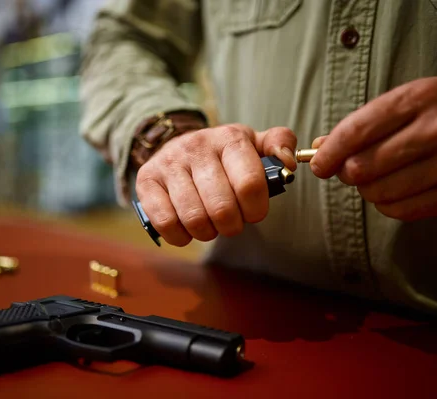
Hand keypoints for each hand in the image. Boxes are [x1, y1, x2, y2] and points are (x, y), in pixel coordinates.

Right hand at [135, 124, 296, 245]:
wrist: (175, 146)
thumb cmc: (223, 156)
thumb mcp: (253, 144)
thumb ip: (279, 145)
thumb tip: (289, 162)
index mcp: (230, 138)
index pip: (250, 185)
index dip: (256, 210)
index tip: (253, 213)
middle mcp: (197, 147)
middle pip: (222, 208)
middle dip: (231, 226)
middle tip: (230, 222)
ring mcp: (169, 163)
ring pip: (194, 218)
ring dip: (206, 232)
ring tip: (209, 225)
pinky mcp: (146, 180)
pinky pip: (166, 222)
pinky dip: (181, 236)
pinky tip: (187, 229)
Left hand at [310, 77, 436, 221]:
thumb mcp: (407, 100)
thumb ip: (362, 123)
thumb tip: (319, 148)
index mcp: (420, 98)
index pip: (356, 132)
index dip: (328, 153)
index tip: (317, 164)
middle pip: (362, 167)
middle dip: (345, 172)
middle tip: (349, 169)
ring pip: (378, 192)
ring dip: (366, 189)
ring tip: (377, 176)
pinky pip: (400, 211)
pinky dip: (386, 204)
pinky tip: (394, 190)